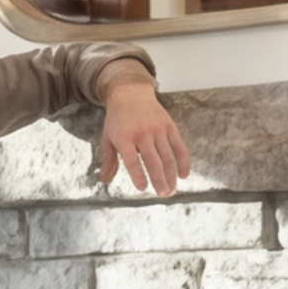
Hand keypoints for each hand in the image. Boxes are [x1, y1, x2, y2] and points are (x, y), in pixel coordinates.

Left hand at [98, 71, 190, 197]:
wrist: (130, 93)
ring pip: (167, 157)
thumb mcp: (108, 138)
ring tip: (171, 190)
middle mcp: (142, 134)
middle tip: (162, 195)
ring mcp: (158, 129)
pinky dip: (183, 162)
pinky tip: (184, 175)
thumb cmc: (117, 120)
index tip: (142, 188)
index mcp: (124, 137)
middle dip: (159, 180)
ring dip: (171, 175)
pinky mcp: (170, 126)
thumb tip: (103, 181)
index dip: (138, 175)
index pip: (132, 161)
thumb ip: (109, 160)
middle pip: (153, 161)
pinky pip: (179, 147)